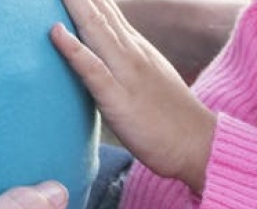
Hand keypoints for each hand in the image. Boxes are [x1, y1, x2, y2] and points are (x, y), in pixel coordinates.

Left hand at [52, 0, 216, 191]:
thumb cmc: (172, 119)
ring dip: (73, 3)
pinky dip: (74, 50)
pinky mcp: (120, 101)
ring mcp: (126, 74)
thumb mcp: (147, 78)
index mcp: (135, 46)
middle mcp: (130, 51)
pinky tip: (55, 32)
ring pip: (94, 29)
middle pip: (97, 8)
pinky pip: (94, 72)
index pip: (105, 6)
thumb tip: (103, 48)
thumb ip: (124, 60)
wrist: (201, 145)